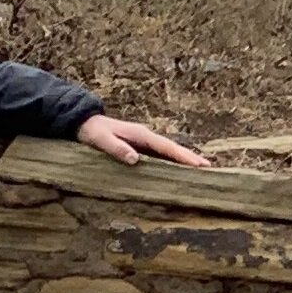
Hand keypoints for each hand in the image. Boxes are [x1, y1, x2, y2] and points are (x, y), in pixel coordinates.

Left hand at [76, 114, 213, 167]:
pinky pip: (160, 155)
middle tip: (209, 168)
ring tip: (200, 170)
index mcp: (141, 135)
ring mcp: (144, 142)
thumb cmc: (91, 131)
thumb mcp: (100, 140)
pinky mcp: (139, 147)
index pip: (166, 147)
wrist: (82, 122)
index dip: (183, 156)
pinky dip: (172, 161)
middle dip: (191, 157)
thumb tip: (135, 159)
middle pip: (173, 149)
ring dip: (184, 160)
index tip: (198, 164)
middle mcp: (146, 137)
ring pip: (168, 152)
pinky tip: (178, 169)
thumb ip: (116, 148)